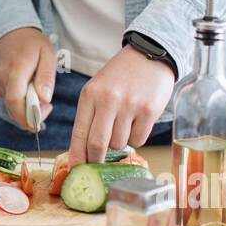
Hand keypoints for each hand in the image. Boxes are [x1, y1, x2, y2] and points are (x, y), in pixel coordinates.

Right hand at [0, 27, 56, 131]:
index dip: (27, 115)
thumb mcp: (47, 54)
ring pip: (9, 106)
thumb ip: (46, 77)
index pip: (15, 98)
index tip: (41, 121)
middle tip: (45, 111)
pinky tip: (28, 94)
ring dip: (25, 109)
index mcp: (16, 67)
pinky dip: (18, 104)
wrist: (9, 32)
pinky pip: (6, 101)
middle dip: (29, 117)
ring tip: (39, 97)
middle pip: (12, 107)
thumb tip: (45, 99)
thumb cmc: (32, 43)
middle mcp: (1, 75)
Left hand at [70, 47, 174, 163]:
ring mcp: (129, 105)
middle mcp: (108, 100)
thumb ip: (90, 115)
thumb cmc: (120, 76)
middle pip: (98, 144)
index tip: (76, 170)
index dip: (77, 155)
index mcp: (90, 95)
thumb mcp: (97, 89)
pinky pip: (139, 140)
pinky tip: (136, 123)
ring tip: (123, 126)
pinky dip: (136, 138)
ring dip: (120, 144)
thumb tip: (84, 150)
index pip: (79, 133)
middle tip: (97, 164)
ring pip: (119, 144)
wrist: (148, 55)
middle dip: (96, 159)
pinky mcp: (149, 110)